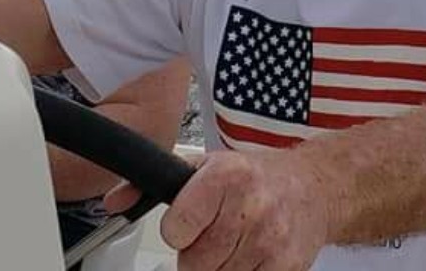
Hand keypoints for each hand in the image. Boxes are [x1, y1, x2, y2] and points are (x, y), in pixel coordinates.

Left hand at [159, 149, 329, 270]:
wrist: (311, 188)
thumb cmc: (255, 178)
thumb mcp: (207, 165)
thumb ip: (159, 182)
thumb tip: (115, 202)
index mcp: (226, 175)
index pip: (177, 227)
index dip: (178, 230)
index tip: (187, 224)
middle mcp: (250, 206)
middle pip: (194, 263)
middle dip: (197, 254)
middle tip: (212, 236)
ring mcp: (269, 240)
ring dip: (218, 269)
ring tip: (232, 245)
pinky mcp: (285, 268)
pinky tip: (248, 257)